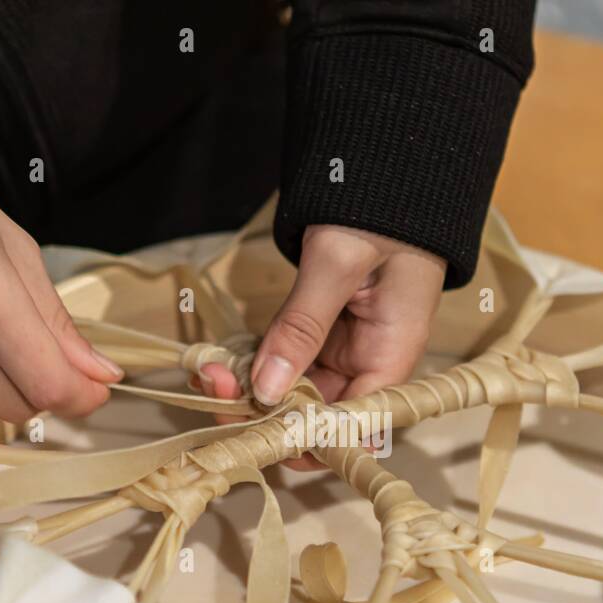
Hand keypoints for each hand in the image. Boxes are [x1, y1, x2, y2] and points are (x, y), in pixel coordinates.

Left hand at [198, 224, 444, 468]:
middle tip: (214, 390)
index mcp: (392, 354)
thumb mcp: (337, 263)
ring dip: (251, 390)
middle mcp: (370, 361)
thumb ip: (302, 326)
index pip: (352, 426)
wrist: (384, 164)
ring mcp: (344, 347)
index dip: (305, 438)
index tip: (254, 432)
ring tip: (209, 373)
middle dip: (264, 411)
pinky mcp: (323, 330)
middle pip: (317, 413)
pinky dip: (255, 363)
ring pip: (295, 390)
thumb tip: (267, 389)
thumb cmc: (377, 209)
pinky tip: (222, 360)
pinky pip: (287, 360)